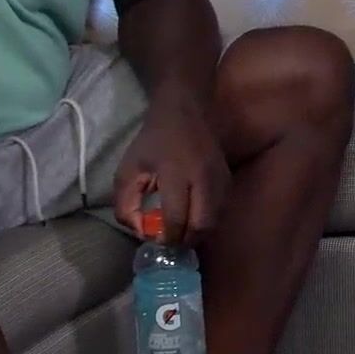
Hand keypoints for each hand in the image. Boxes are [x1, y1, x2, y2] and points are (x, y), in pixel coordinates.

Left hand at [113, 99, 229, 246]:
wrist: (184, 112)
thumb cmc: (152, 142)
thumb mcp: (127, 171)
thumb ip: (126, 206)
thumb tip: (142, 233)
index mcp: (175, 173)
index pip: (176, 219)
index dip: (165, 237)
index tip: (155, 239)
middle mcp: (203, 178)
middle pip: (202, 226)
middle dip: (185, 240)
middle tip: (170, 241)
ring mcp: (220, 179)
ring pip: (215, 222)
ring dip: (197, 233)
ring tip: (180, 231)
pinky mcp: (228, 180)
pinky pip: (221, 211)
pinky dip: (207, 221)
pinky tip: (192, 217)